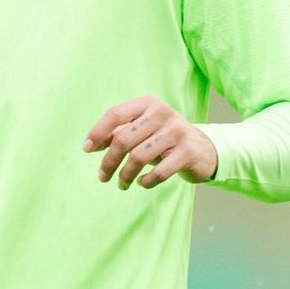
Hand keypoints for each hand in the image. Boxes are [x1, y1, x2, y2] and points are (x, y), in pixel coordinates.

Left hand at [83, 96, 217, 189]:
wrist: (203, 149)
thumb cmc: (163, 140)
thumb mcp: (141, 131)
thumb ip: (117, 134)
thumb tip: (89, 145)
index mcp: (148, 103)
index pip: (115, 114)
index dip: (97, 132)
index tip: (86, 149)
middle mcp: (162, 113)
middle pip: (124, 138)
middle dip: (109, 161)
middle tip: (103, 177)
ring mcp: (177, 131)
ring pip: (139, 157)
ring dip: (125, 175)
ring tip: (121, 185)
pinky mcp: (188, 151)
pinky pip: (159, 171)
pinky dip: (146, 181)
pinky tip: (142, 183)